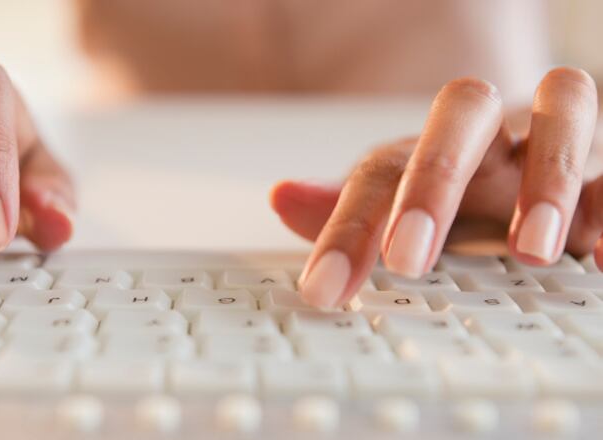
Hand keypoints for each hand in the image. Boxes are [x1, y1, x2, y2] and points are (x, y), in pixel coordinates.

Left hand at [270, 67, 600, 307]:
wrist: (530, 161)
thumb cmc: (458, 189)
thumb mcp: (402, 206)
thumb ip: (347, 210)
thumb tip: (281, 197)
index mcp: (431, 142)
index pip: (381, 168)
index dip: (350, 225)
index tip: (326, 288)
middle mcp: (493, 129)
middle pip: (462, 109)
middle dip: (434, 179)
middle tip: (409, 258)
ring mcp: (554, 141)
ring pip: (564, 108)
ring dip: (547, 177)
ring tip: (533, 250)